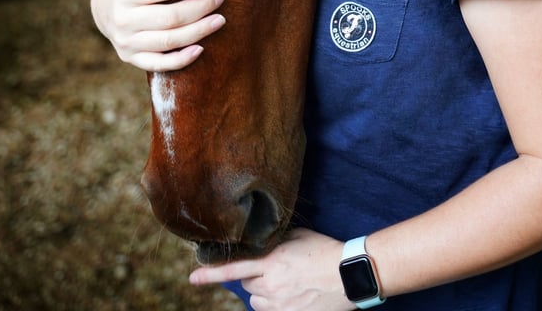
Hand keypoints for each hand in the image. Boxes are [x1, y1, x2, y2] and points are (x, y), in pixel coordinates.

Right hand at [91, 0, 224, 71]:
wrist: (103, 11)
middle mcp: (124, 20)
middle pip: (171, 17)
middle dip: (200, 8)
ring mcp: (127, 42)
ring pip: (169, 41)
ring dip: (198, 32)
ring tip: (219, 20)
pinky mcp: (132, 58)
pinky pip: (159, 64)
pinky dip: (181, 60)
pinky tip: (201, 49)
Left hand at [189, 228, 353, 310]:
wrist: (348, 275)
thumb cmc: (324, 251)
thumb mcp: (299, 236)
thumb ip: (275, 240)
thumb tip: (260, 241)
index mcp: (272, 261)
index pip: (234, 269)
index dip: (211, 274)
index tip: (192, 278)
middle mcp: (271, 284)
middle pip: (247, 285)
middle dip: (256, 277)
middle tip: (277, 269)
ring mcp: (280, 304)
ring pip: (257, 300)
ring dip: (265, 292)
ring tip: (289, 282)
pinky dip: (275, 304)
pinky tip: (292, 294)